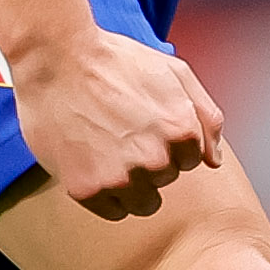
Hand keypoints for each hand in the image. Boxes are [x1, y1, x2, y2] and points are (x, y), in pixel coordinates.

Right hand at [10, 25, 224, 220]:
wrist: (56, 58)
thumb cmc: (114, 61)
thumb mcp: (175, 71)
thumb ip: (205, 116)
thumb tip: (213, 160)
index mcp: (181, 130)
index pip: (188, 161)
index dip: (167, 143)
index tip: (145, 126)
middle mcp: (155, 158)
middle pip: (165, 180)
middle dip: (149, 160)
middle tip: (121, 131)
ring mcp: (120, 178)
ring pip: (142, 202)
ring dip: (131, 183)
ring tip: (108, 149)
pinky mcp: (87, 189)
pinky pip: (113, 211)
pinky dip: (106, 194)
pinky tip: (93, 164)